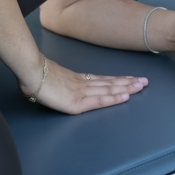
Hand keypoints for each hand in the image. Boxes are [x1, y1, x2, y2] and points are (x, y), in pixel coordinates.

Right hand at [19, 58, 147, 113]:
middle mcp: (83, 84)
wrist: (29, 72)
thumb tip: (57, 84)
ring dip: (127, 88)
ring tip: (141, 87)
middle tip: (145, 81)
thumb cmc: (33, 75)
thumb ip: (59, 82)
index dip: (118, 80)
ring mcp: (81, 92)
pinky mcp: (77, 102)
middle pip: (110, 83)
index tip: (131, 78)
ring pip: (109, 90)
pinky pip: (99, 100)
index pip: (103, 80)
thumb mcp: (50, 78)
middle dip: (129, 83)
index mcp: (77, 79)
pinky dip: (114, 99)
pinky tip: (125, 97)